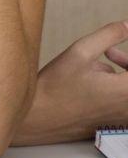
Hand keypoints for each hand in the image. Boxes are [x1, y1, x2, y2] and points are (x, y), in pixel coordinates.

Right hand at [18, 21, 127, 143]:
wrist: (39, 117)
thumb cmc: (56, 87)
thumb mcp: (80, 52)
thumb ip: (109, 35)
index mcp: (126, 89)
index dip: (127, 58)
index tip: (113, 52)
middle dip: (127, 61)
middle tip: (110, 51)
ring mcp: (122, 117)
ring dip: (123, 73)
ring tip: (103, 61)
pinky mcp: (114, 122)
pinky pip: (122, 101)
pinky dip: (117, 87)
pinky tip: (97, 80)